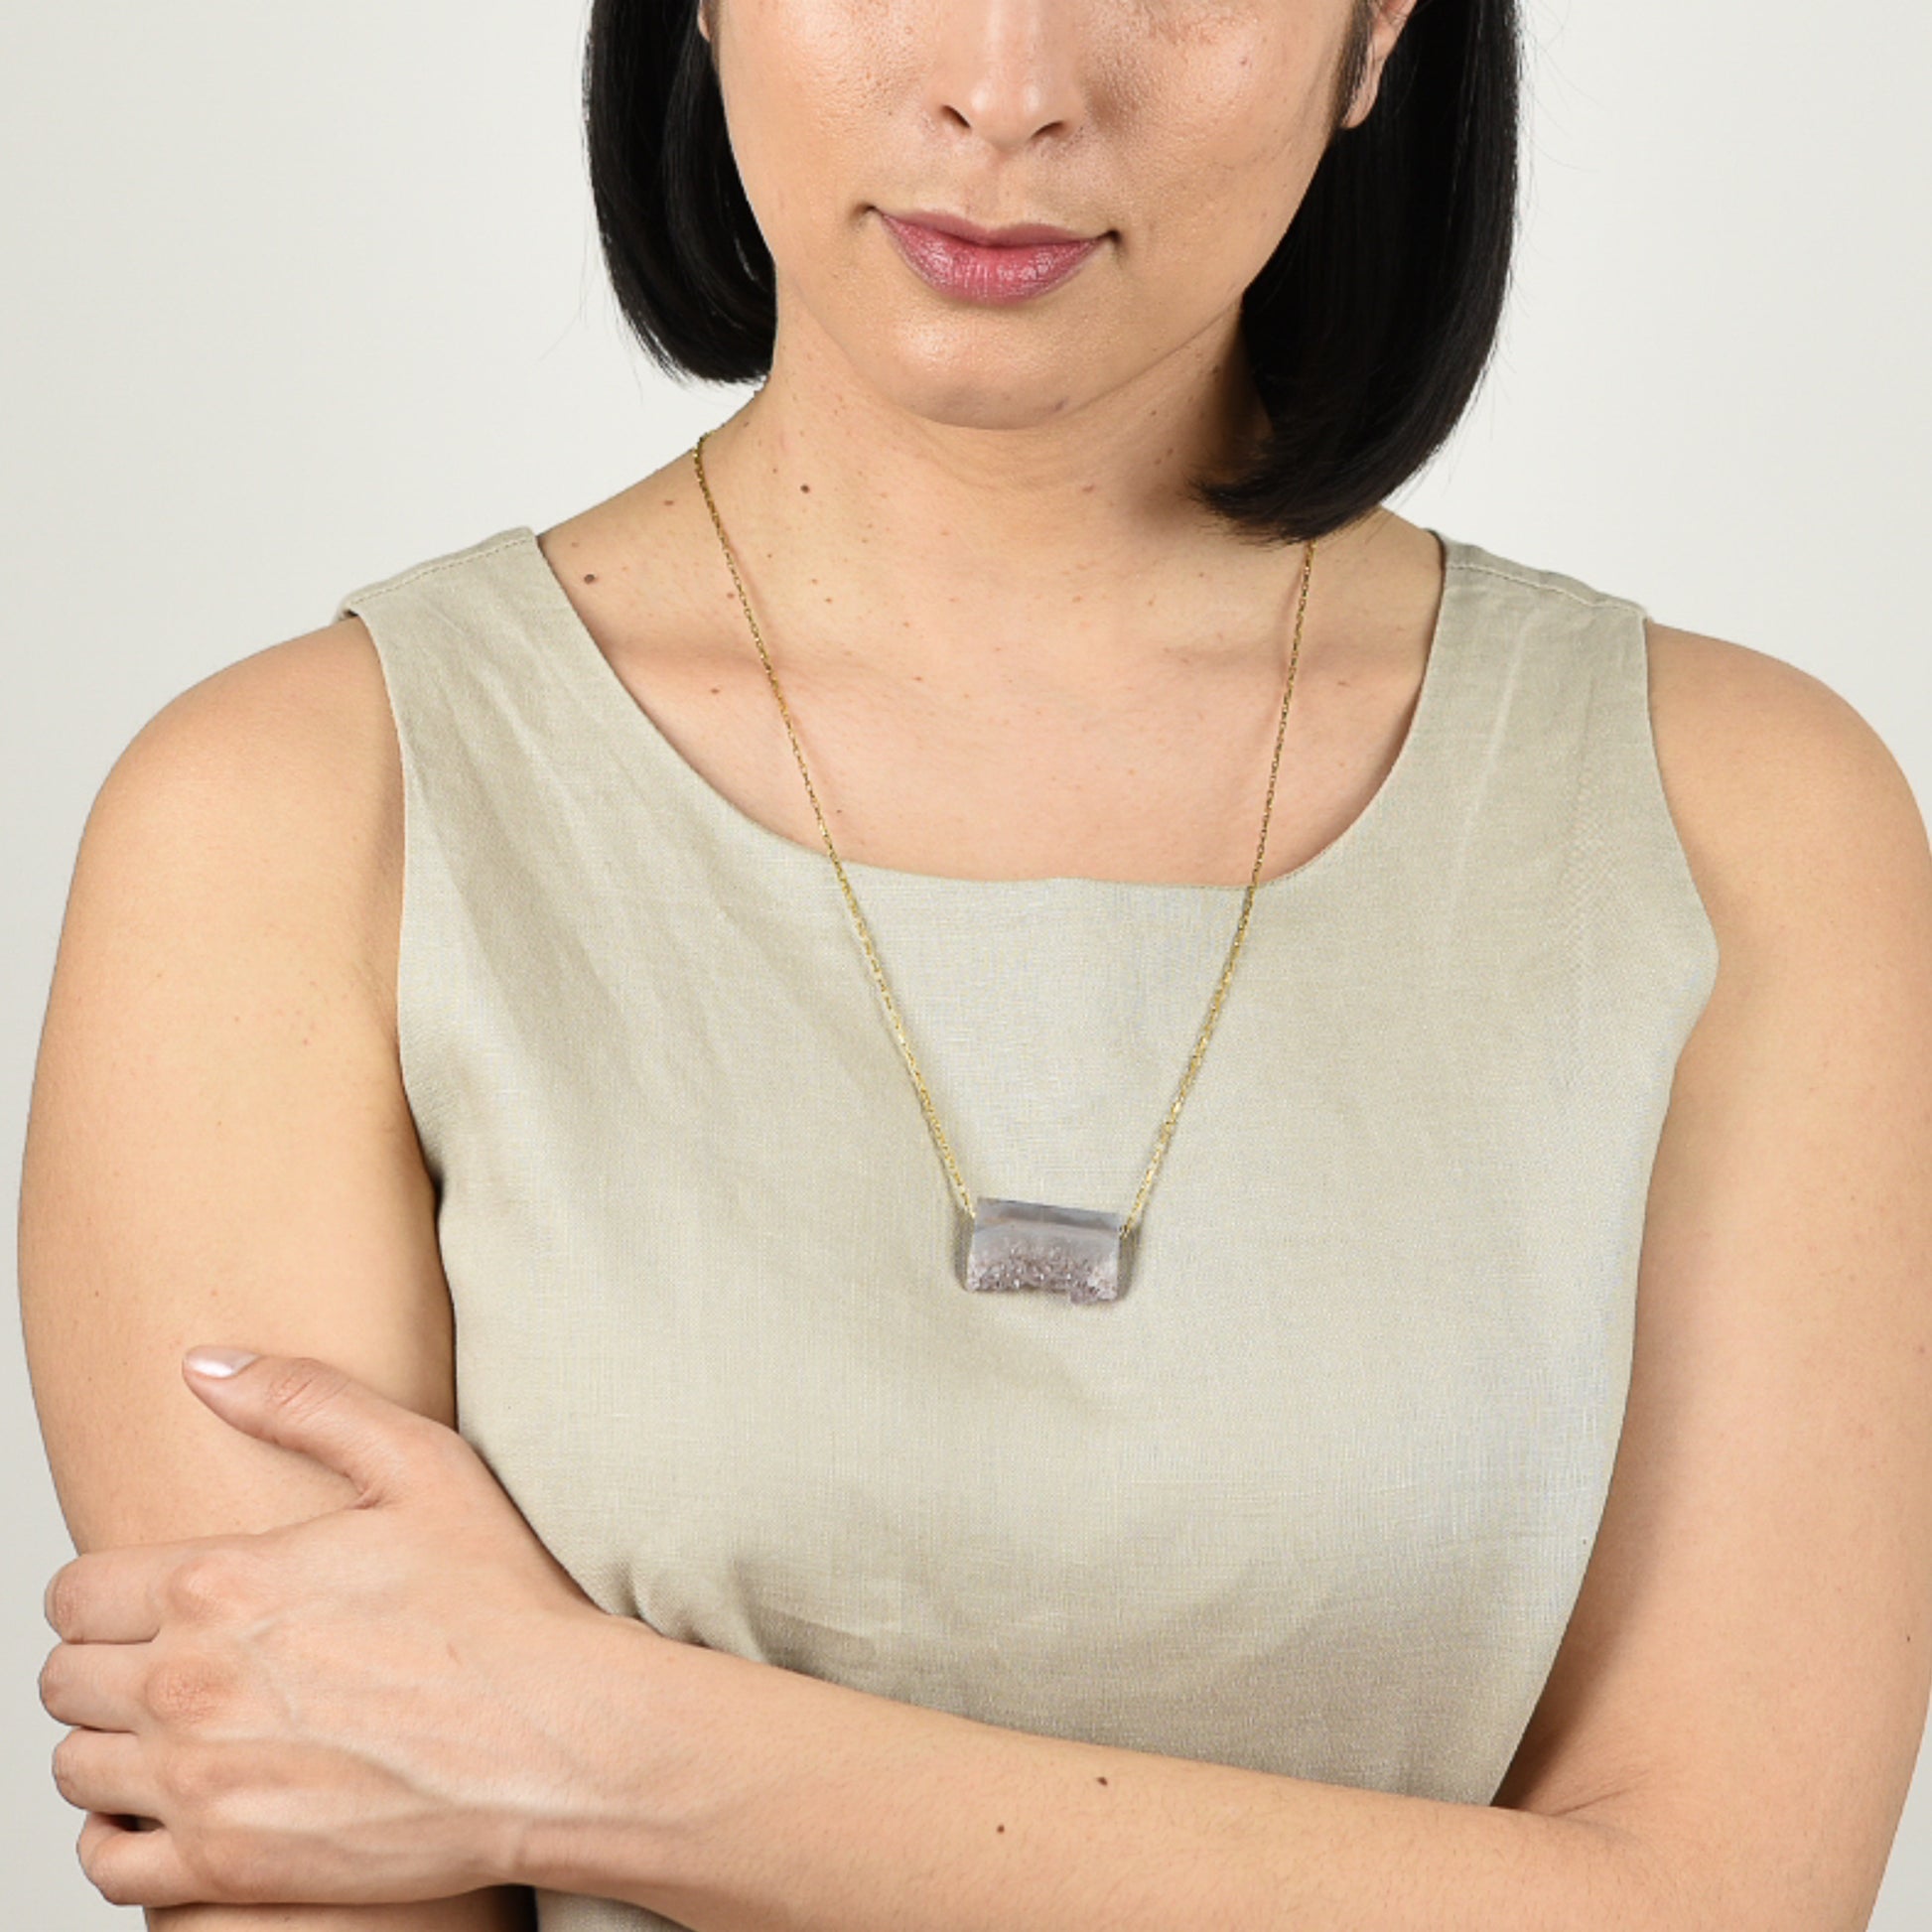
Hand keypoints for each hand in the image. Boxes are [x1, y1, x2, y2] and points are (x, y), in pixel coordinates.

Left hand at [38, 1348, 656, 1910]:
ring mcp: (199, 1783)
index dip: (105, 1592)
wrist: (552, 1740)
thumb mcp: (421, 1465)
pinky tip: (179, 1806)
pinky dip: (122, 1838)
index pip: (74, 1592)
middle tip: (175, 1662)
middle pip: (63, 1680)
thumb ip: (306, 1400)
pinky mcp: (223, 1865)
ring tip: (182, 1731)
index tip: (152, 1600)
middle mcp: (187, 1683)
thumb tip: (204, 1364)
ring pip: (75, 1768)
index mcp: (218, 1584)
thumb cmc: (498, 1605)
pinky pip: (106, 1866)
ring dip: (114, 1747)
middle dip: (106, 1664)